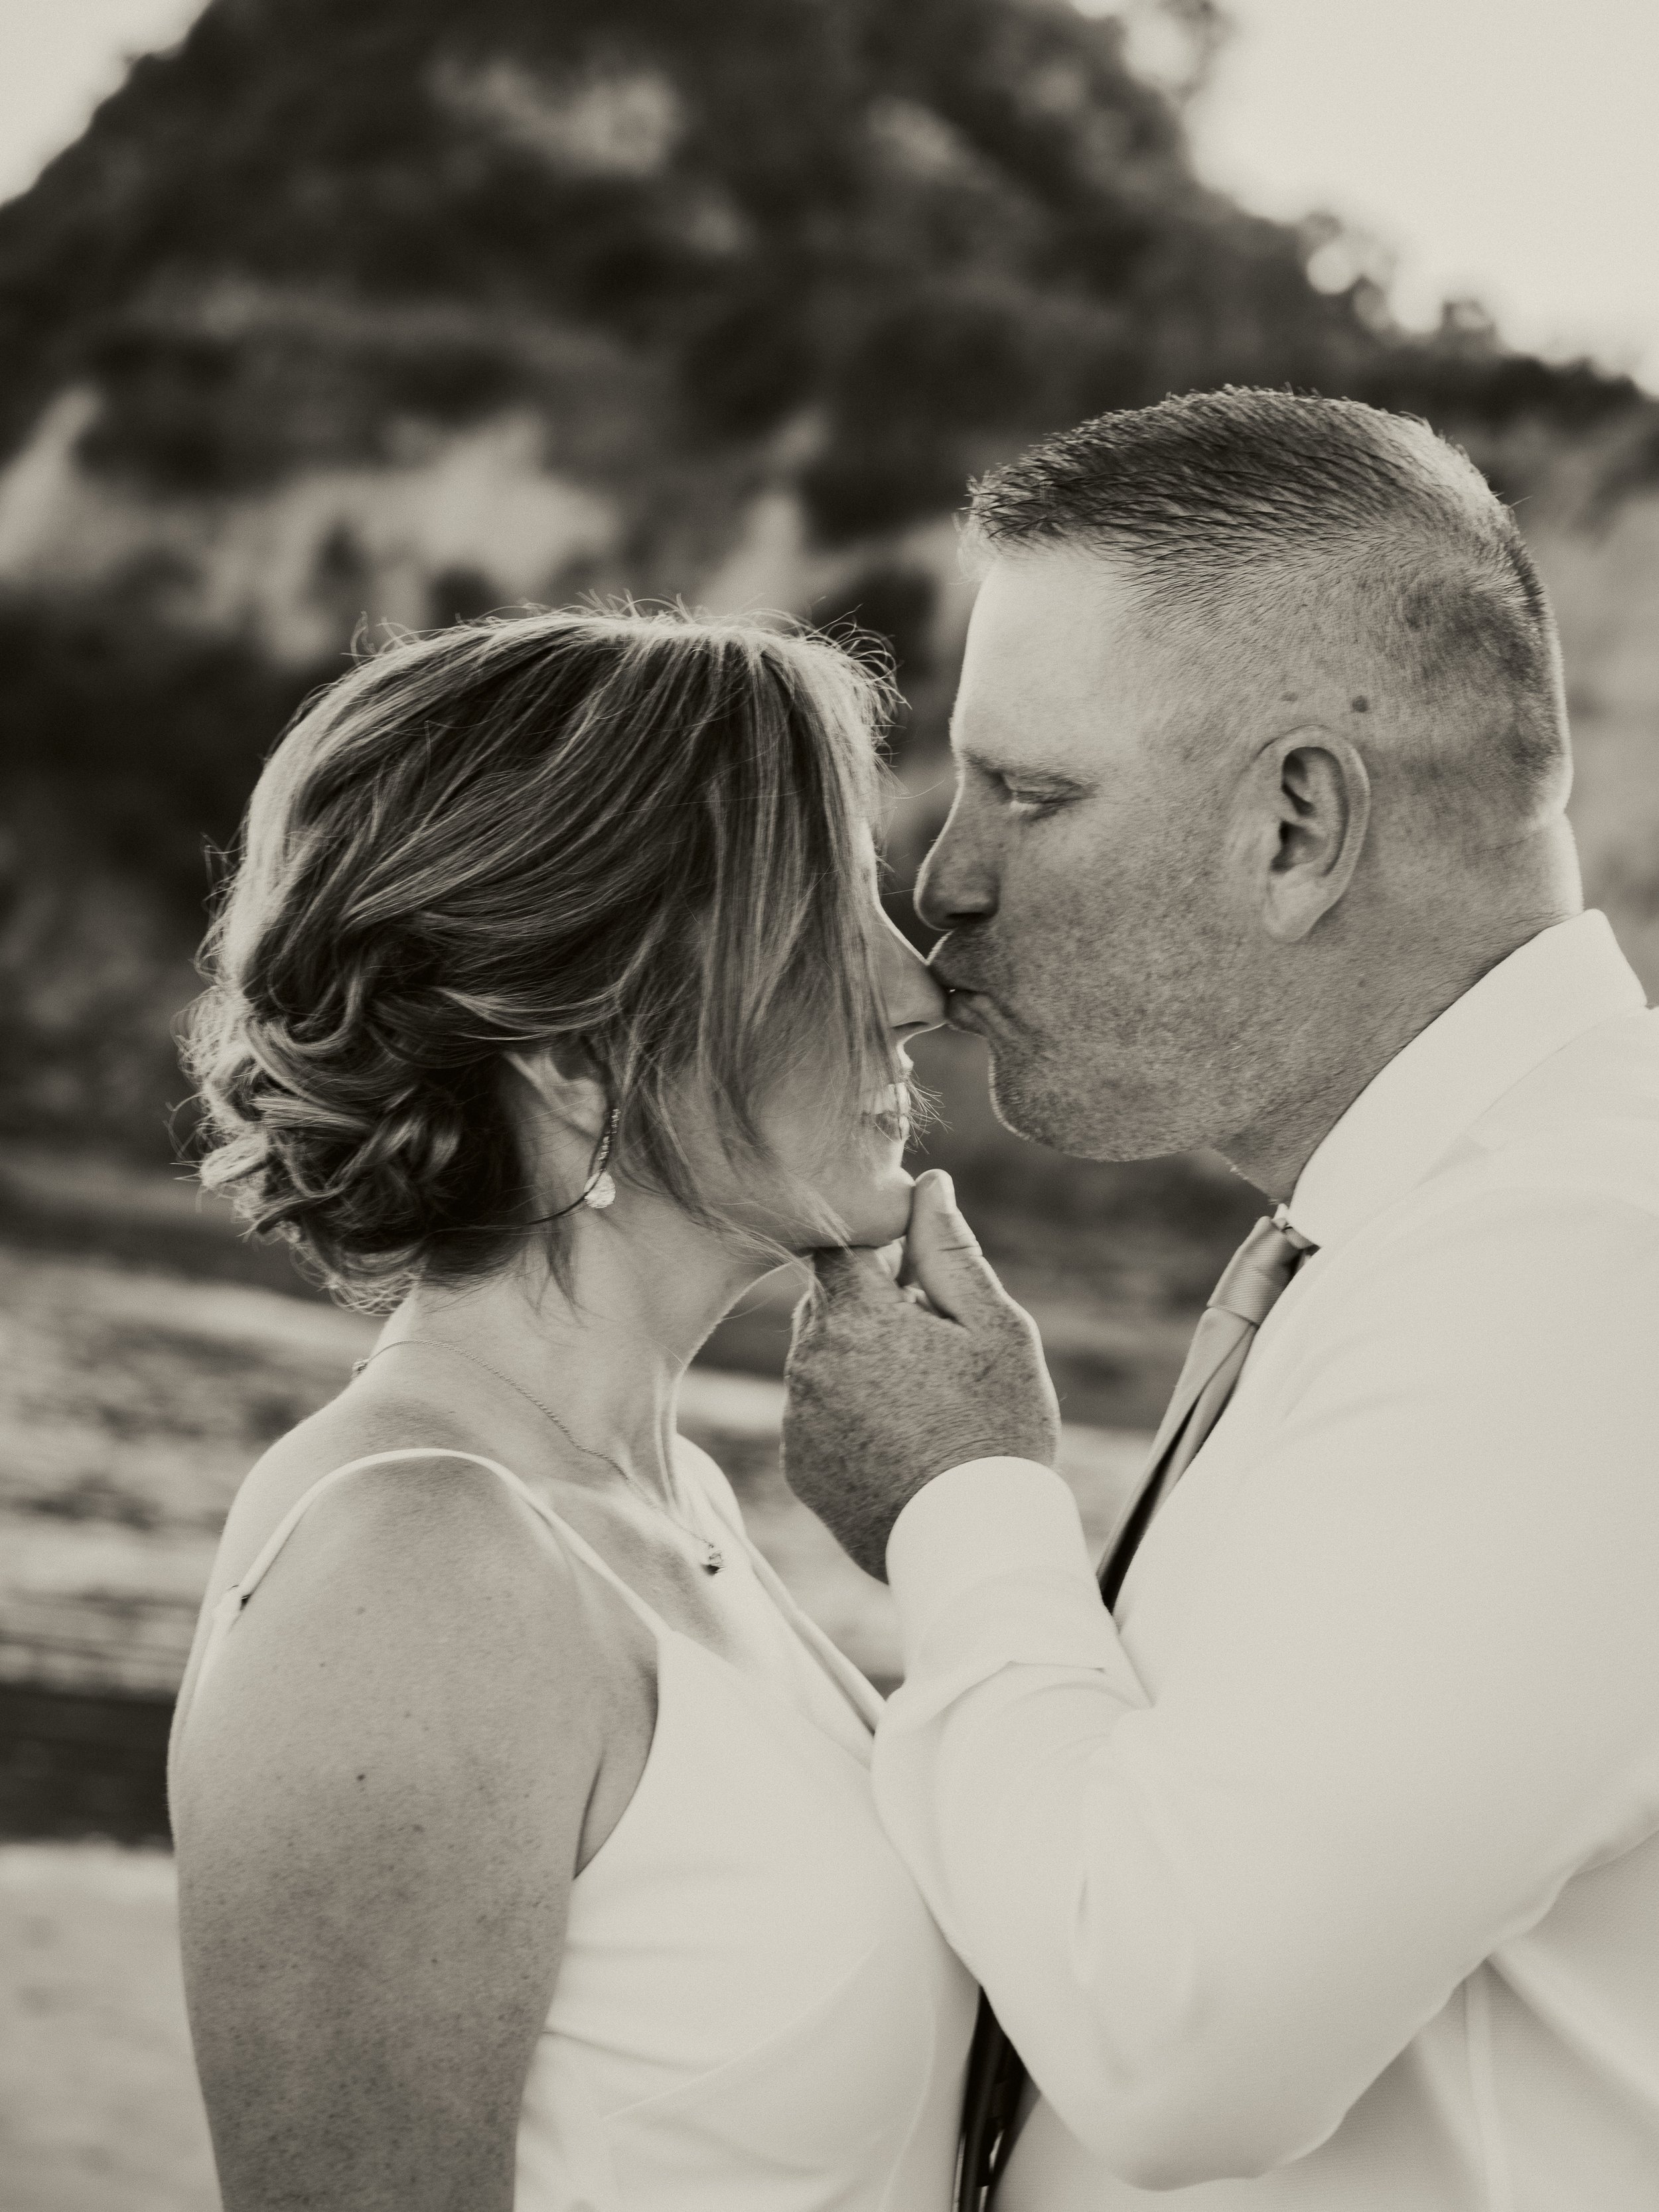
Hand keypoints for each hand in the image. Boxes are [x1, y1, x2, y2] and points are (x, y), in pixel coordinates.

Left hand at [782, 1171, 1061, 1579]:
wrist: (974, 1545)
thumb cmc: (998, 1429)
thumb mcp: (995, 1329)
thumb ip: (951, 1250)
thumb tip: (929, 1185)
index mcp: (855, 1317)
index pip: (840, 1247)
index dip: (880, 1252)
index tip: (918, 1278)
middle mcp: (809, 1363)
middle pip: (828, 1303)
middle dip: (874, 1308)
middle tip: (936, 1347)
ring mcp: (798, 1419)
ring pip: (821, 1359)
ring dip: (860, 1362)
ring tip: (924, 1402)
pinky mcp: (798, 1465)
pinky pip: (815, 1414)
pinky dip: (847, 1414)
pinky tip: (900, 1440)